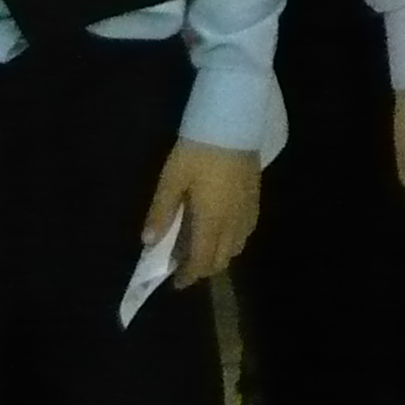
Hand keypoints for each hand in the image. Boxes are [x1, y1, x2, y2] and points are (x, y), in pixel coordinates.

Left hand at [142, 141, 260, 285]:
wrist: (234, 122)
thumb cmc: (199, 150)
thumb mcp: (172, 178)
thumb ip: (161, 211)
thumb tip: (148, 242)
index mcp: (211, 221)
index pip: (202, 260)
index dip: (189, 275)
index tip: (176, 282)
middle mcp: (233, 222)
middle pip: (222, 259)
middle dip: (204, 268)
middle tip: (186, 266)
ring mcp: (247, 210)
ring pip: (237, 247)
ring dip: (221, 255)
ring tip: (204, 248)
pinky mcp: (256, 197)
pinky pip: (247, 231)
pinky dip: (235, 240)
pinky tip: (225, 229)